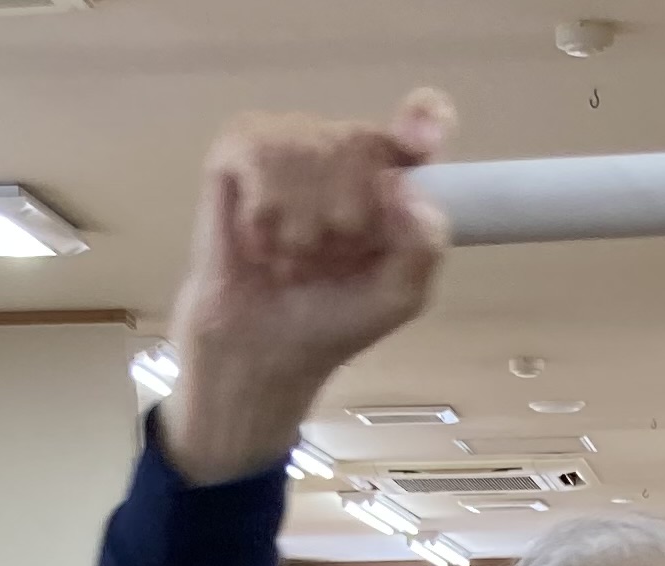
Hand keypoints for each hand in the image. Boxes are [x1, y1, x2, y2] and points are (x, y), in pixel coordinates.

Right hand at [163, 89, 455, 483]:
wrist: (266, 346)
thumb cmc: (333, 319)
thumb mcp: (399, 296)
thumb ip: (423, 247)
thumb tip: (405, 189)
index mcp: (392, 178)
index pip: (422, 121)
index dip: (425, 119)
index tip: (421, 143)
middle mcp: (345, 149)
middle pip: (364, 140)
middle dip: (351, 214)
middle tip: (331, 256)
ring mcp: (291, 143)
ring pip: (312, 147)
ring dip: (305, 224)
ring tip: (294, 257)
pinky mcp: (240, 149)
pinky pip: (263, 153)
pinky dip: (266, 212)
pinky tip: (263, 241)